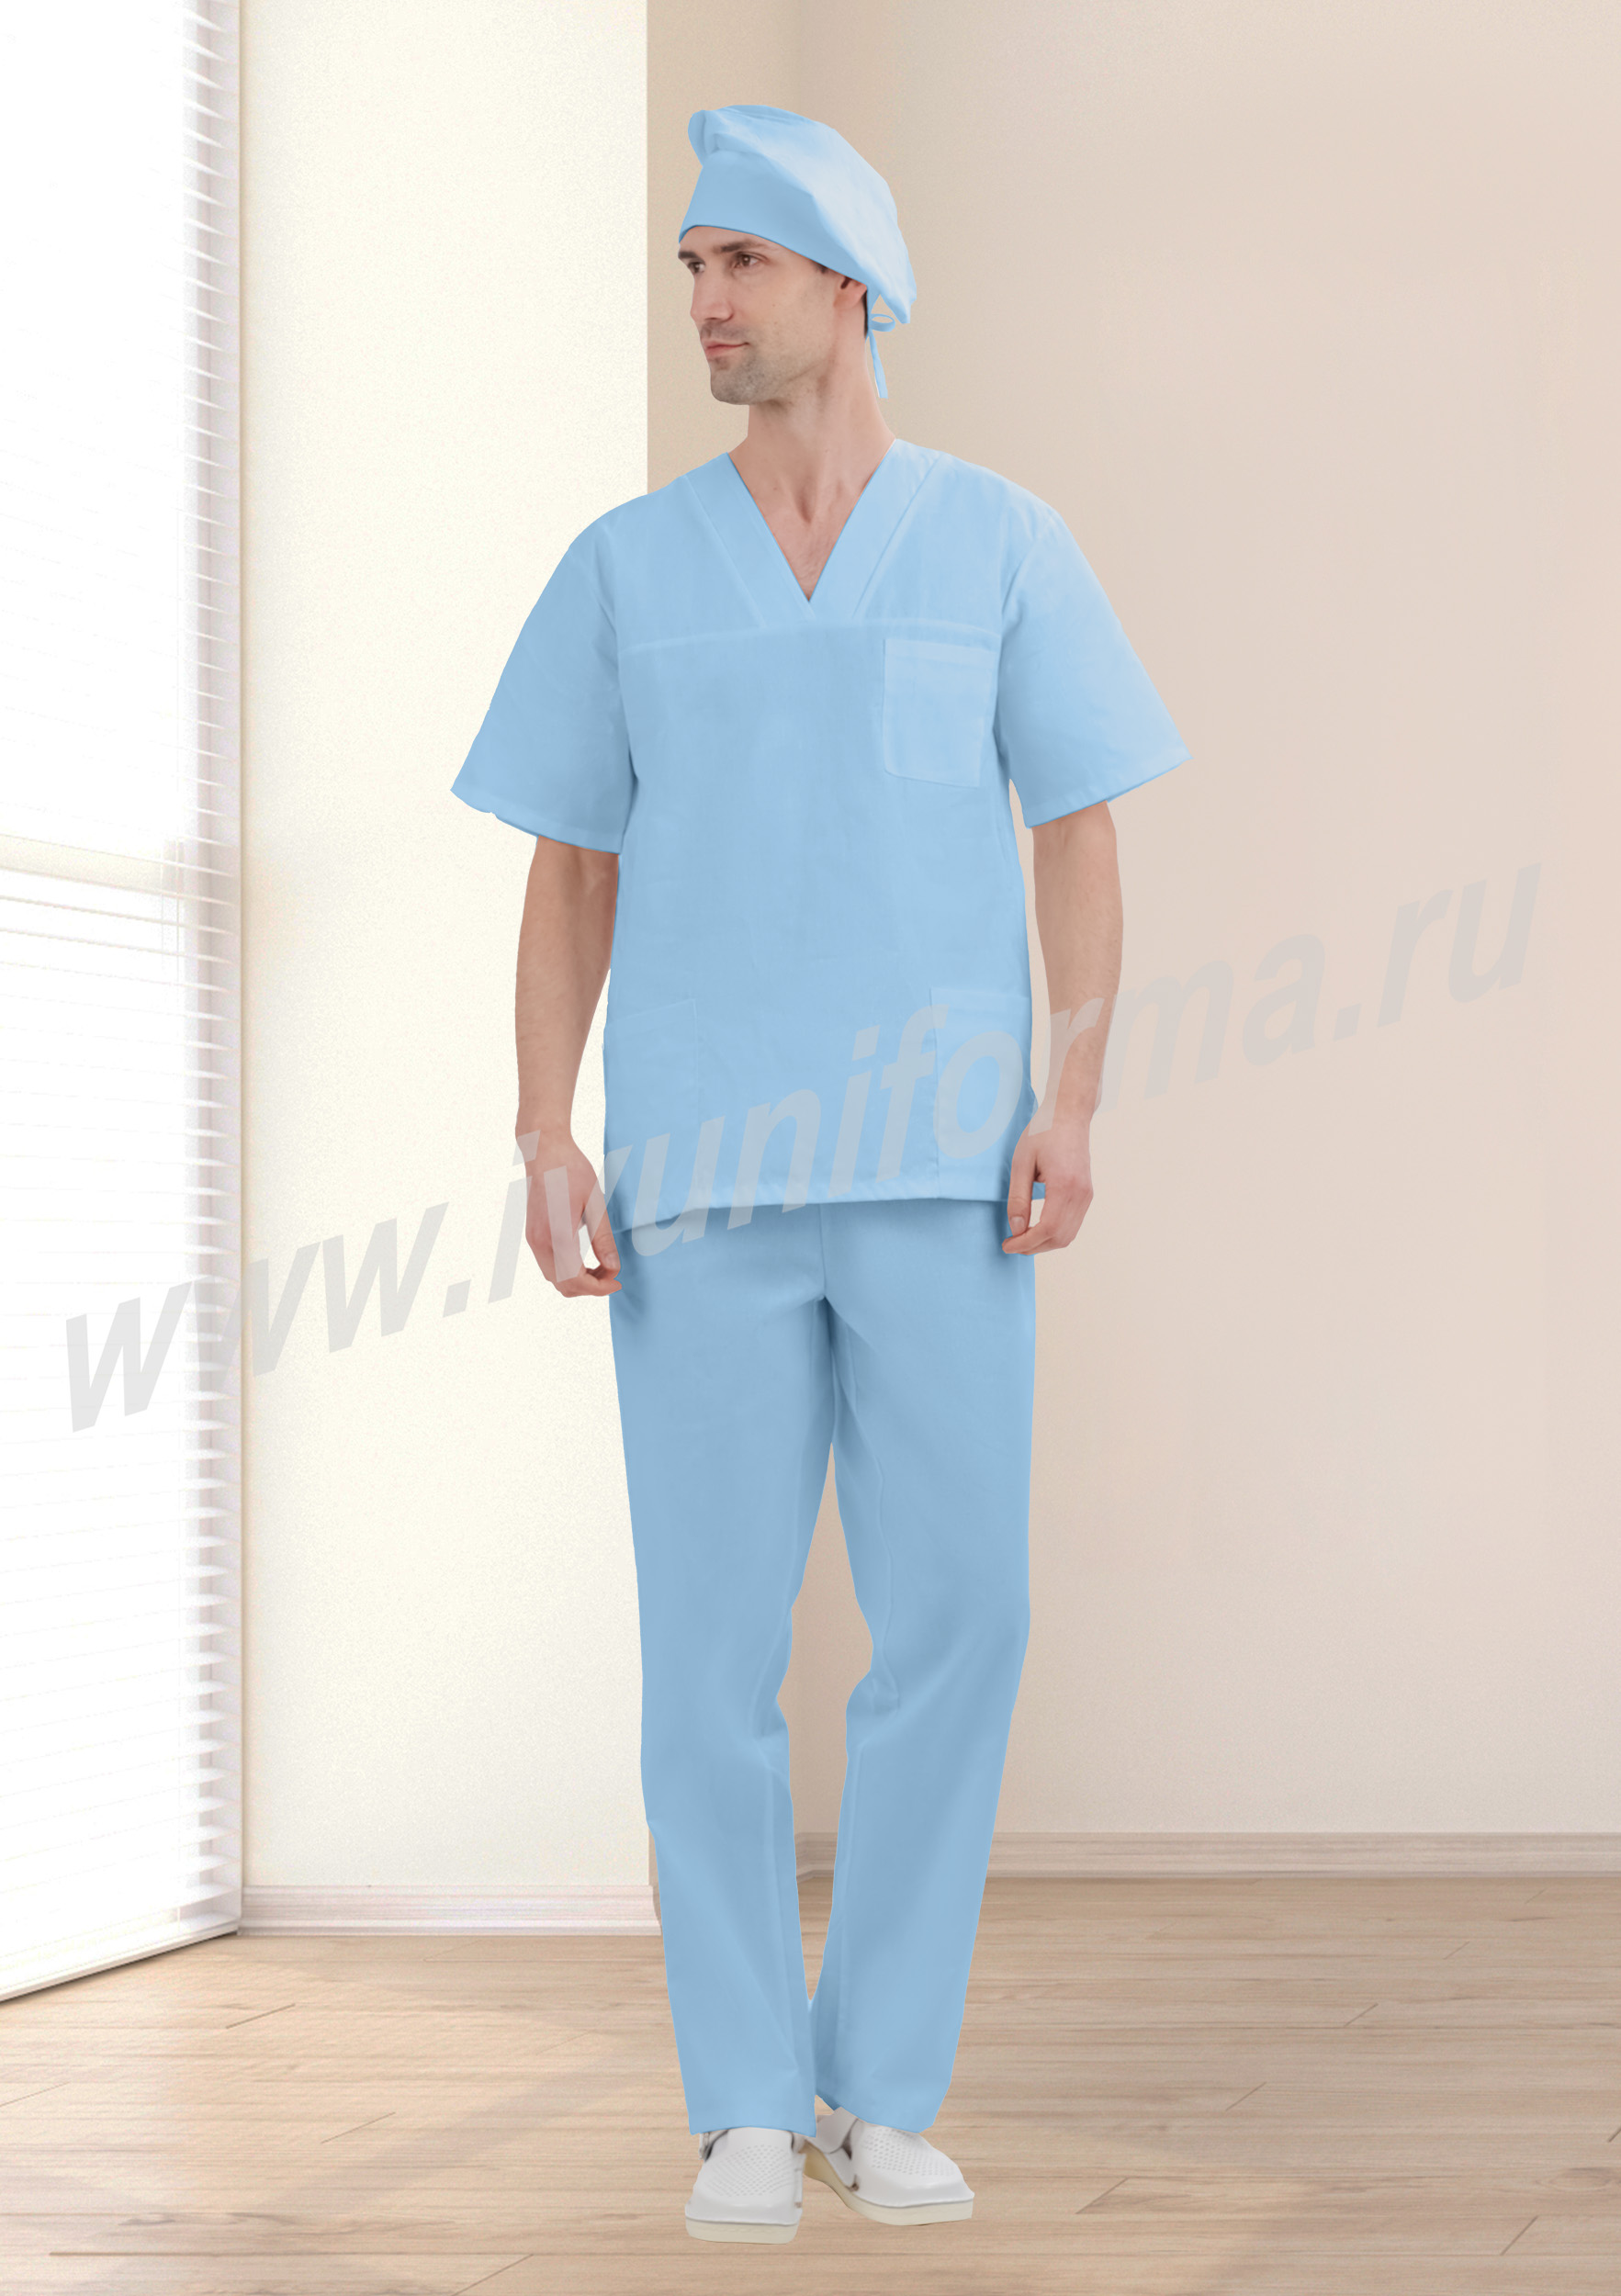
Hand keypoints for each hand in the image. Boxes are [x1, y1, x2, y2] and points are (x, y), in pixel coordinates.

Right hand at [520, 1130, 621, 1296]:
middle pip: (563, 1286)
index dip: (599, 1288)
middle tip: (612, 1274)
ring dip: (578, 1280)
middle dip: (590, 1287)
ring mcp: (533, 1240)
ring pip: (554, 1279)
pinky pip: (549, 1266)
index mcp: (556, 1236)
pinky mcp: (532, 1236)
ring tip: (601, 1266)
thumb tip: (613, 1268)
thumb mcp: (595, 1204)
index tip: (617, 1281)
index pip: (575, 1280)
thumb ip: (603, 1239)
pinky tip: (584, 1259)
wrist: (544, 1151)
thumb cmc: (571, 1171)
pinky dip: (567, 1271)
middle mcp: (540, 1243)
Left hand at [1003, 1114, 1092, 1253]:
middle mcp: (1081, 1194)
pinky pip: (1073, 1224)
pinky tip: (1037, 1229)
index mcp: (1065, 1185)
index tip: (1007, 1245)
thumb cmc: (1043, 1133)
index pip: (1047, 1229)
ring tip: (1022, 1239)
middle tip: (1011, 1244)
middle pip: (1060, 1237)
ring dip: (1045, 1243)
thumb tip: (1017, 1228)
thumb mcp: (1021, 1163)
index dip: (1026, 1243)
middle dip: (1034, 1247)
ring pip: (1068, 1235)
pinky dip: (1055, 1233)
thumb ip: (1018, 1198)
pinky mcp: (1087, 1194)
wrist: (1068, 1115)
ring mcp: (1087, 1195)